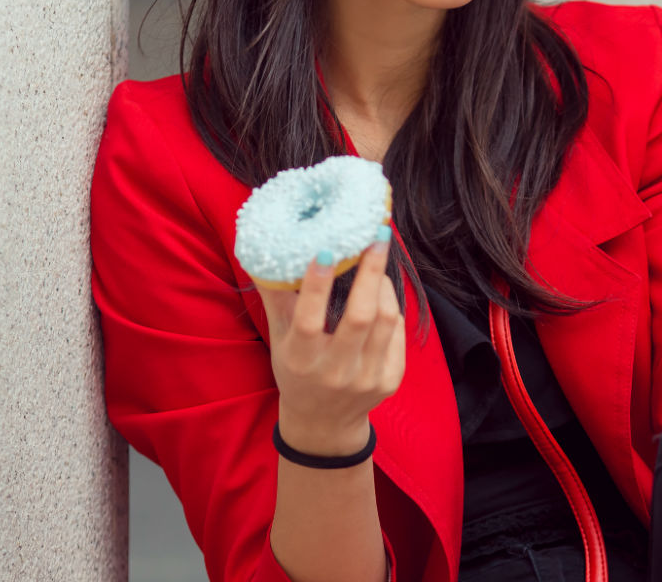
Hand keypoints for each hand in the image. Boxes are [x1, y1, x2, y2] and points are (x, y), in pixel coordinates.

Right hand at [254, 233, 405, 455]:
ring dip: (383, 285)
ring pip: (386, 320)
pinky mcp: (391, 380)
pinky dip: (391, 309)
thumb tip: (264, 251)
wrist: (324, 424)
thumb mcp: (279, 339)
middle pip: (360, 316)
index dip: (318, 285)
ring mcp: (367, 378)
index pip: (309, 320)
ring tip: (377, 261)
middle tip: (376, 236)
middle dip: (371, 272)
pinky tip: (381, 296)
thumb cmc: (297, 372)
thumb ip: (276, 297)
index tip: (327, 251)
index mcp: (301, 361)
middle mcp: (335, 372)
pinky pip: (397, 334)